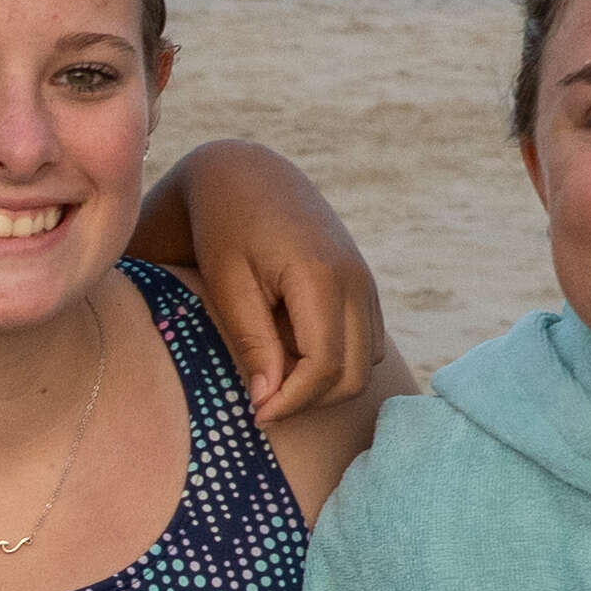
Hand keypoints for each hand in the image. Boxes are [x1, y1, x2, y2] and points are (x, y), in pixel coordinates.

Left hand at [170, 142, 391, 421]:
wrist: (248, 174)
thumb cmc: (225, 225)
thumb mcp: (228, 282)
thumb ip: (252, 341)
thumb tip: (268, 400)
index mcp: (322, 277)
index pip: (325, 366)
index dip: (292, 402)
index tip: (256, 415)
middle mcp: (356, 280)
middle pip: (354, 374)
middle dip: (311, 402)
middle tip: (263, 406)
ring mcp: (365, 282)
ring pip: (365, 364)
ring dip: (324, 385)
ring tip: (273, 379)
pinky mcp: (363, 285)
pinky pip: (365, 343)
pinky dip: (336, 363)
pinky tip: (292, 356)